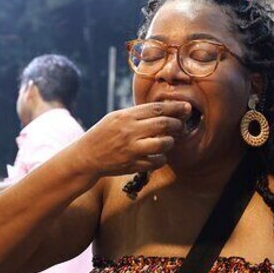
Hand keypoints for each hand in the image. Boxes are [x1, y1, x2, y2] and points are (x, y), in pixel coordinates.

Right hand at [75, 101, 190, 177]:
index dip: (175, 107)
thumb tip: (163, 110)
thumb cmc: (102, 134)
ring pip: (163, 143)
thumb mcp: (116, 117)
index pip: (157, 108)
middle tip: (182, 125)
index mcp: (126, 116)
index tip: (186, 107)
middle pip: (163, 124)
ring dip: (171, 142)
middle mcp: (129, 132)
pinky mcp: (133, 165)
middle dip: (178, 124)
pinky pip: (157, 161)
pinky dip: (162, 158)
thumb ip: (137, 114)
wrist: (86, 157)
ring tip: (169, 140)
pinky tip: (159, 155)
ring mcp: (132, 149)